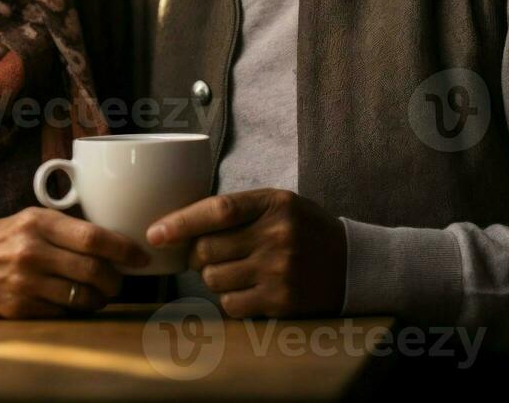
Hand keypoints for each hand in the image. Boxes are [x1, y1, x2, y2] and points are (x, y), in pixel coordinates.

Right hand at [0, 207, 149, 318]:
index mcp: (36, 222)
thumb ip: (61, 226)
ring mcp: (26, 282)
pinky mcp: (20, 308)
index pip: (94, 237)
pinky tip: (73, 303)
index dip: (124, 249)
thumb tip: (108, 237)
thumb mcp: (23, 220)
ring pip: (83, 297)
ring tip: (99, 294)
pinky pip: (64, 313)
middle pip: (94, 269)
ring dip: (100, 298)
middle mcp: (32, 250)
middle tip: (119, 281)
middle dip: (116, 280)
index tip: (140, 255)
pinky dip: (76, 310)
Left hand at [147, 188, 346, 317]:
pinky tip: (247, 289)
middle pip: (206, 250)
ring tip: (233, 269)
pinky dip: (230, 298)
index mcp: (273, 203)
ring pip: (213, 279)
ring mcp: (279, 272)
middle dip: (195, 255)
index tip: (154, 233)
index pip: (217, 210)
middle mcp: (277, 236)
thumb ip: (237, 209)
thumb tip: (178, 224)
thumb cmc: (303, 229)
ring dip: (212, 277)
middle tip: (203, 254)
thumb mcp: (277, 204)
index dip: (180, 222)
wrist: (353, 264)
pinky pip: (231, 304)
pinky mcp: (282, 302)